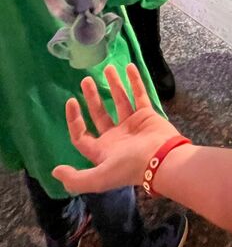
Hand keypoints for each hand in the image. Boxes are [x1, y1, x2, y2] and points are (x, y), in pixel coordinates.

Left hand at [53, 64, 180, 194]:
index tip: (71, 101)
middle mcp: (116, 137)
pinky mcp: (147, 115)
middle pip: (100, 114)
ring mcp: (132, 124)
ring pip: (120, 100)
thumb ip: (76, 179)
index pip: (82, 135)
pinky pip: (139, 95)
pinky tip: (129, 67)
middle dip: (92, 98)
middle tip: (86, 81)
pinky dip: (135, 81)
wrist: (161, 160)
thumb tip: (55, 171)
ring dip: (114, 84)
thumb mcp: (98, 178)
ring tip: (107, 68)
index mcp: (103, 151)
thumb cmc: (129, 167)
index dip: (74, 120)